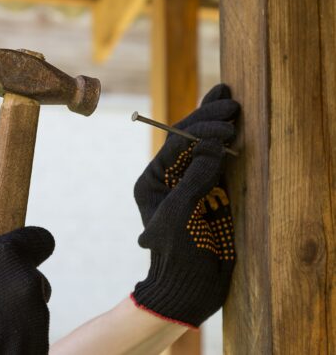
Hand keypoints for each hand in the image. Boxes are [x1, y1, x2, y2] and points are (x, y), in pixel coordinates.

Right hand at [0, 176, 54, 354]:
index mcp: (8, 258)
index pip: (42, 238)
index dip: (27, 247)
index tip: (12, 258)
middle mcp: (30, 287)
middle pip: (35, 277)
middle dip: (15, 286)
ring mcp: (38, 323)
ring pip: (35, 309)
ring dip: (17, 314)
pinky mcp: (40, 348)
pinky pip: (35, 335)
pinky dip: (19, 338)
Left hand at [132, 84, 239, 327]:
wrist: (189, 287)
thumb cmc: (176, 254)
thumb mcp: (180, 214)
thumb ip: (195, 178)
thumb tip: (212, 143)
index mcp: (152, 181)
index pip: (174, 144)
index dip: (198, 128)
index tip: (224, 123)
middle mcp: (169, 178)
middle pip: (187, 140)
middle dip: (207, 120)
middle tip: (230, 101)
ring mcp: (190, 184)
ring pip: (203, 147)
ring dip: (217, 125)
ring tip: (230, 100)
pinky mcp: (210, 194)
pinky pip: (218, 163)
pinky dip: (228, 145)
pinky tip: (235, 128)